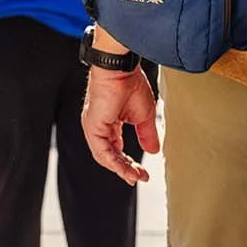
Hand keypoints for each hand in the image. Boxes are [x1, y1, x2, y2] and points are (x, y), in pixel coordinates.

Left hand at [81, 67, 157, 184]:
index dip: (129, 163)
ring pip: (105, 157)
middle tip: (139, 178)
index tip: (142, 173)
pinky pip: (102, 151)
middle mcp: (98, 127)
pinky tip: (126, 169)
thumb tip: (153, 151)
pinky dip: (114, 162)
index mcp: (109, 123)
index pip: (116, 149)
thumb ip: (147, 134)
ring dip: (121, 169)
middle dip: (125, 169)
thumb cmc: (129, 83)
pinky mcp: (93, 127)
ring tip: (135, 176)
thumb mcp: (144, 115)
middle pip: (110, 156)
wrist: (120, 69)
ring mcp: (94, 128)